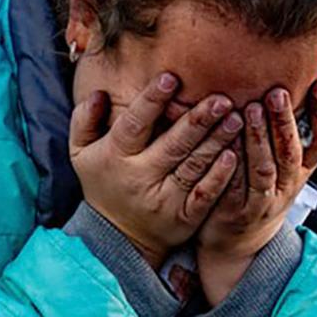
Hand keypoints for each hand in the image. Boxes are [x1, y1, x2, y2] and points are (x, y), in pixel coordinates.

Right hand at [70, 72, 245, 269]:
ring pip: (194, 165)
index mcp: (116, 156)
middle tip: (221, 98)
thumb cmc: (103, 181)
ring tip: (236, 118)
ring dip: (217, 141)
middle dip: (199, 120)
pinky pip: (205, 194)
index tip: (170, 78)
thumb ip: (84, 120)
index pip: (134, 124)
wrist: (118, 237)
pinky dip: (220, 176)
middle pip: (173, 144)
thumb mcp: (81, 153)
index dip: (152, 102)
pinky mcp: (185, 217)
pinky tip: (234, 155)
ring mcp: (164, 200)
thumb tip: (98, 93)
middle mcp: (140, 178)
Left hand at [195, 79, 316, 303]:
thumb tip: (289, 79)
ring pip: (265, 169)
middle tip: (278, 91)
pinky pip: (235, 186)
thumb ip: (286, 131)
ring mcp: (263, 201)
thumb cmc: (259, 189)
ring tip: (249, 108)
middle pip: (292, 152)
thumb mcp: (283, 165)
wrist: (239, 242)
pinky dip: (231, 165)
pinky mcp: (236, 211)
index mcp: (303, 170)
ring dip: (259, 138)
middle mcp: (288, 185)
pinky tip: (224, 143)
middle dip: (286, 121)